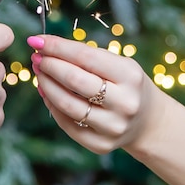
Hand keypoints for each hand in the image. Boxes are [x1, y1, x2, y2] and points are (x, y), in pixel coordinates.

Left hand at [27, 34, 160, 155]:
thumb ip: (86, 55)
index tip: (37, 39)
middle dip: (49, 65)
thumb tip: (47, 48)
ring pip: (67, 105)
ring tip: (39, 72)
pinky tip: (47, 92)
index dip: (57, 46)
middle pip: (74, 80)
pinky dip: (52, 106)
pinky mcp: (101, 145)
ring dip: (46, 85)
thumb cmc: (126, 83)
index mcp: (129, 75)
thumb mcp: (118, 63)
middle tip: (37, 57)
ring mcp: (113, 126)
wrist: (148, 121)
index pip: (85, 56)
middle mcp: (124, 102)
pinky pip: (67, 124)